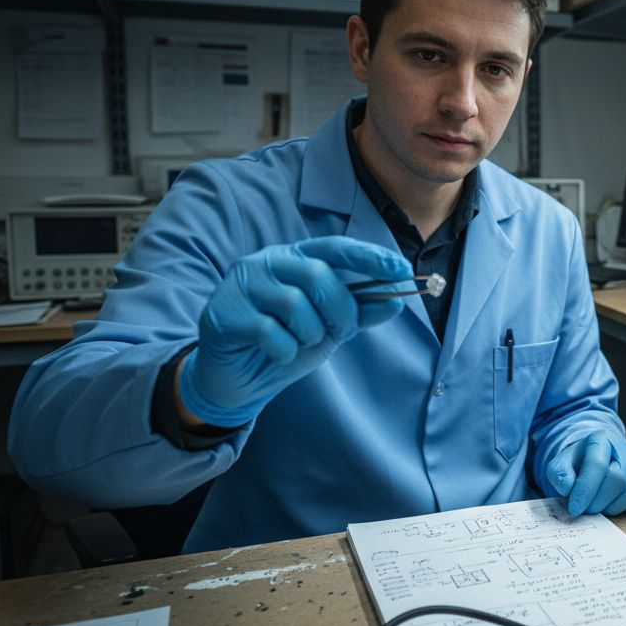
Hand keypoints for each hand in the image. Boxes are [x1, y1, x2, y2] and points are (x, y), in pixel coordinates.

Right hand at [178, 236, 412, 426]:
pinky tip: (277, 354)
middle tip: (337, 333)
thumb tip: (396, 300)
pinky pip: (268, 331)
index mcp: (296, 257)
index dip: (370, 257)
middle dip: (339, 310)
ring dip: (309, 334)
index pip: (336, 247)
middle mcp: (268, 261)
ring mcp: (242, 283)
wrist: (236, 378)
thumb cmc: (285, 343)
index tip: (401, 271)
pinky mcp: (224, 312)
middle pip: (317, 275)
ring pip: (294, 304)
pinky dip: (284, 351)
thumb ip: (358, 313)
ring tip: (299, 343)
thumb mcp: (329, 329)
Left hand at [546, 432, 625, 515]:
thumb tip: (567, 487)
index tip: (575, 509)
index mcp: (600, 439)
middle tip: (587, 510)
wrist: (598, 456)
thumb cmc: (579, 463)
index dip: (586, 490)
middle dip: (599, 501)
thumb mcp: (561, 463)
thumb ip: (559, 473)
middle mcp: (624, 448)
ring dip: (615, 507)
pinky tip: (618, 505)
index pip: (597, 465)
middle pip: (618, 479)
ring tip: (601, 507)